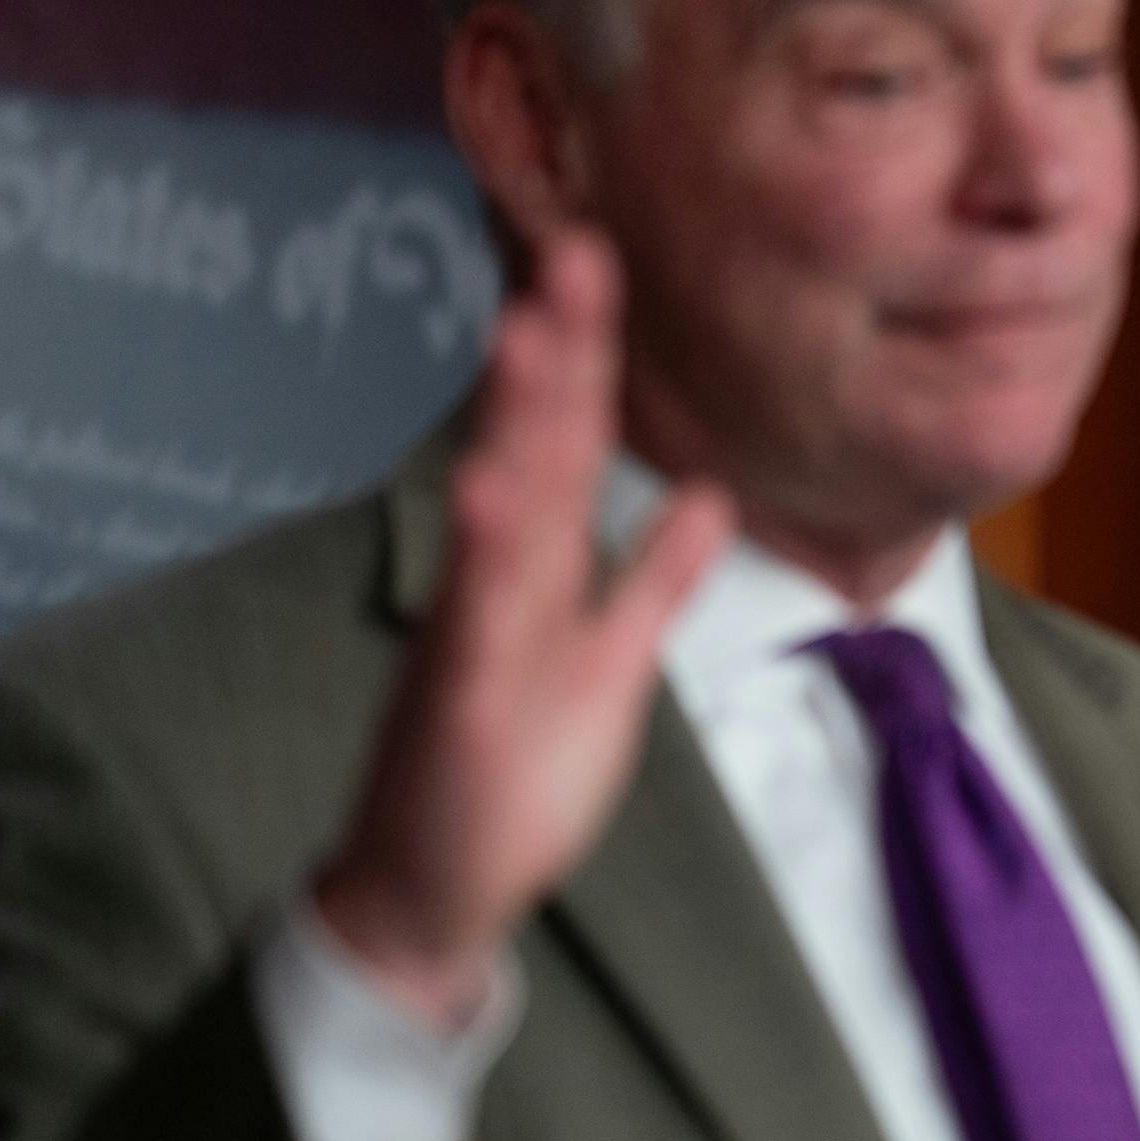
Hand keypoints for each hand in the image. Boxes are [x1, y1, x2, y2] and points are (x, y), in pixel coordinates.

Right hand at [312, 232, 732, 1027]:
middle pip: (538, 453)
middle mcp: (504, 587)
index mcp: (542, 575)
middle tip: (575, 251)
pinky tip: (488, 491)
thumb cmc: (511, 777)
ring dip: (514, 426)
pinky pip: (476, 621)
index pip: (573, 447)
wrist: (430, 889)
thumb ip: (655, 583)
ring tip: (530, 334)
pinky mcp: (461, 704)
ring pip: (504, 517)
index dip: (591, 359)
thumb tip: (710, 501)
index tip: (598, 261)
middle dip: (557, 355)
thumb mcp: (610, 665)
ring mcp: (477, 639)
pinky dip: (484, 559)